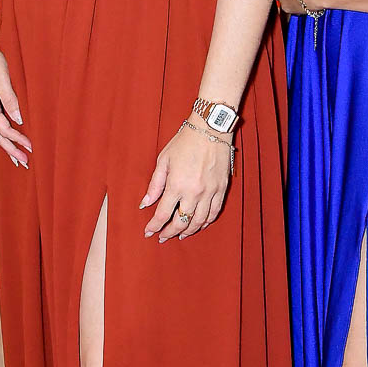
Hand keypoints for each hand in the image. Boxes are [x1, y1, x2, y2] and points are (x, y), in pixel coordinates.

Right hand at [0, 32, 31, 167]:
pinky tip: (9, 139)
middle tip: (24, 163)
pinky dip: (3, 134)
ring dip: (7, 145)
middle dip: (11, 150)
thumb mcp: (2, 78)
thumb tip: (18, 120)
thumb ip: (10, 99)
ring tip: (17, 157)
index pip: (4, 129)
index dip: (18, 140)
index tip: (31, 148)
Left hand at [140, 119, 231, 241]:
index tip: (148, 232)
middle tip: (163, 237)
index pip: (163, 214)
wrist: (211, 128)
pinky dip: (206, 222)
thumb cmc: (185, 141)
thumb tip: (145, 204)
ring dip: (188, 231)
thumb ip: (154, 185)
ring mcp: (210, 191)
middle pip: (181, 222)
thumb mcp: (163, 160)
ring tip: (180, 235)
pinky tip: (199, 225)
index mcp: (177, 185)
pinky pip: (215, 212)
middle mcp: (194, 192)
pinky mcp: (222, 188)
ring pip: (199, 221)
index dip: (154, 226)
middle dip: (169, 233)